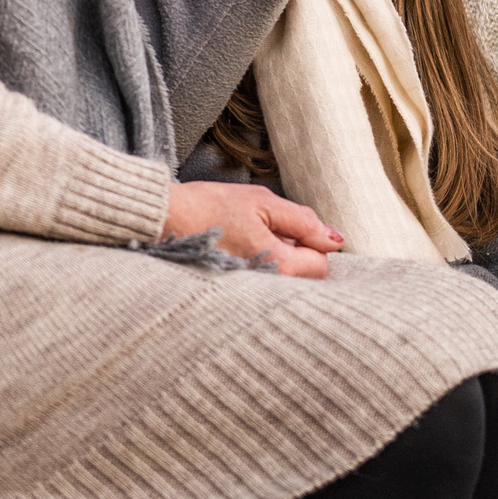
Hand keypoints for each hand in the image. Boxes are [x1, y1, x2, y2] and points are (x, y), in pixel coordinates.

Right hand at [163, 182, 343, 278]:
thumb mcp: (263, 202)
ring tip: (250, 239)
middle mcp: (265, 289)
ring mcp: (247, 295)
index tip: (288, 227)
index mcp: (277, 265)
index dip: (311, 241)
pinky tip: (238, 251)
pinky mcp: (232, 295)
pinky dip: (259, 268)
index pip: (320, 264)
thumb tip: (334, 239)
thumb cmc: (210, 206)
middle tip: (269, 232)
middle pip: (303, 278)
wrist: (163, 220)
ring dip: (277, 261)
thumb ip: (303, 221)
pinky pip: (261, 286)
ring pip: (283, 281)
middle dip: (296, 254)